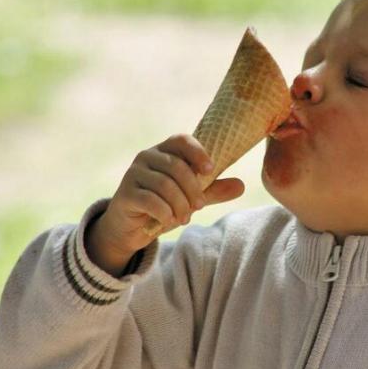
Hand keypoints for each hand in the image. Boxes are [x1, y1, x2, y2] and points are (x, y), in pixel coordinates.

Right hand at [85, 133, 244, 275]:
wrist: (130, 228)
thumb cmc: (162, 205)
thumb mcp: (190, 197)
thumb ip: (213, 190)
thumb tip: (242, 185)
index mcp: (163, 151)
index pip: (181, 140)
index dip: (197, 152)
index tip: (210, 169)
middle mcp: (146, 157)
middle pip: (177, 167)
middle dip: (193, 189)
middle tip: (199, 206)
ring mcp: (133, 174)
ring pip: (165, 185)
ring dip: (180, 205)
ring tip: (184, 217)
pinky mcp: (125, 194)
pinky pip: (150, 201)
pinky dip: (165, 213)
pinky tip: (168, 221)